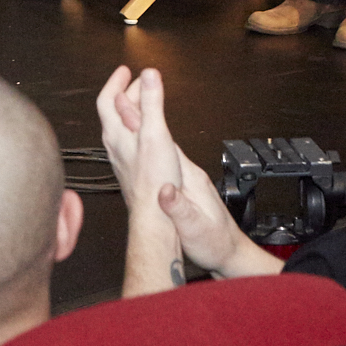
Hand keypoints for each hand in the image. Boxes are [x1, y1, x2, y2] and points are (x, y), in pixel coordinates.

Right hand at [94, 66, 251, 284]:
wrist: (228, 255)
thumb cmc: (215, 243)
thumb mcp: (197, 228)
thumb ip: (181, 209)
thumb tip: (164, 191)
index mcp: (185, 177)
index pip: (161, 140)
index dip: (143, 120)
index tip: (125, 98)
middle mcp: (182, 171)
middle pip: (156, 133)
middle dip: (136, 110)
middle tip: (117, 90)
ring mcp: (178, 177)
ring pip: (155, 142)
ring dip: (138, 124)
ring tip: (120, 106)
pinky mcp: (175, 186)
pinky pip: (155, 156)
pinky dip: (142, 142)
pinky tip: (133, 141)